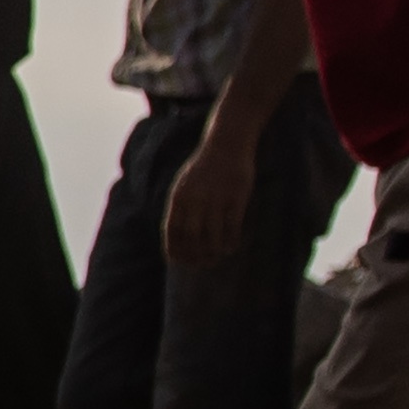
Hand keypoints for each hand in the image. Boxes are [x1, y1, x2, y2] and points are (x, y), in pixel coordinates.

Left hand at [160, 125, 268, 280]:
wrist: (226, 145)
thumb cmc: (204, 168)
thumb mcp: (184, 185)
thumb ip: (180, 208)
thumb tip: (178, 236)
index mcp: (178, 198)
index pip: (172, 232)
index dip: (175, 250)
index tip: (180, 261)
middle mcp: (194, 200)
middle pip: (192, 238)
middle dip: (196, 255)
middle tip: (202, 264)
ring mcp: (216, 199)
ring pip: (212, 236)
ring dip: (214, 252)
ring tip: (217, 258)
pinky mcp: (236, 198)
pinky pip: (232, 226)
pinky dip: (231, 240)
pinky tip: (232, 247)